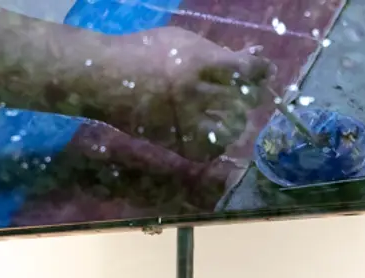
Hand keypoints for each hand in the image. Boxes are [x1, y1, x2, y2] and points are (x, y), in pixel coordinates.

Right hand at [83, 26, 272, 160]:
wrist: (101, 78)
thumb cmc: (140, 51)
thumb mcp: (179, 39)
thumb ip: (214, 50)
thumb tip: (249, 53)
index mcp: (199, 62)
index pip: (248, 70)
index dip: (262, 71)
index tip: (262, 71)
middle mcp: (196, 92)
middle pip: (243, 99)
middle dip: (249, 96)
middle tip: (244, 94)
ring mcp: (183, 118)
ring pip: (229, 127)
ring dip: (236, 122)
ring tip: (229, 115)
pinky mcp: (170, 138)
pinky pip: (205, 151)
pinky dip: (215, 145)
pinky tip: (213, 136)